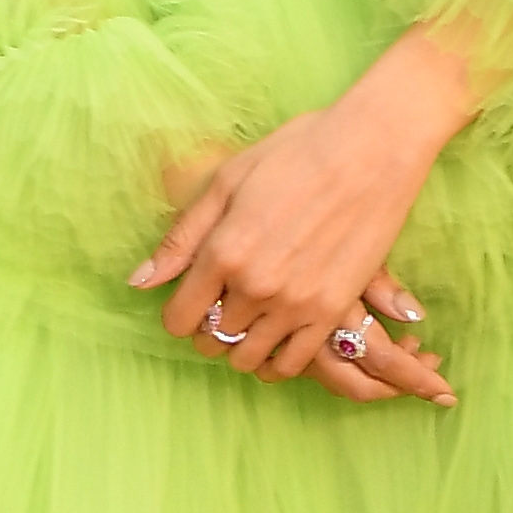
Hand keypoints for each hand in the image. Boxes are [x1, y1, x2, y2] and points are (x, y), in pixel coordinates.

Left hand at [127, 31, 471, 405]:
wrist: (373, 149)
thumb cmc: (298, 153)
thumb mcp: (228, 181)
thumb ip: (182, 238)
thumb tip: (140, 282)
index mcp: (223, 252)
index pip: (178, 318)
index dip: (178, 313)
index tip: (192, 299)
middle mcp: (256, 286)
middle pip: (211, 339)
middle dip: (209, 327)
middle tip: (224, 304)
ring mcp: (296, 303)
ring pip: (248, 356)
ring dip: (241, 345)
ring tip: (252, 319)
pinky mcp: (333, 311)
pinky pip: (292, 363)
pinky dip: (276, 361)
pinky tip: (277, 339)